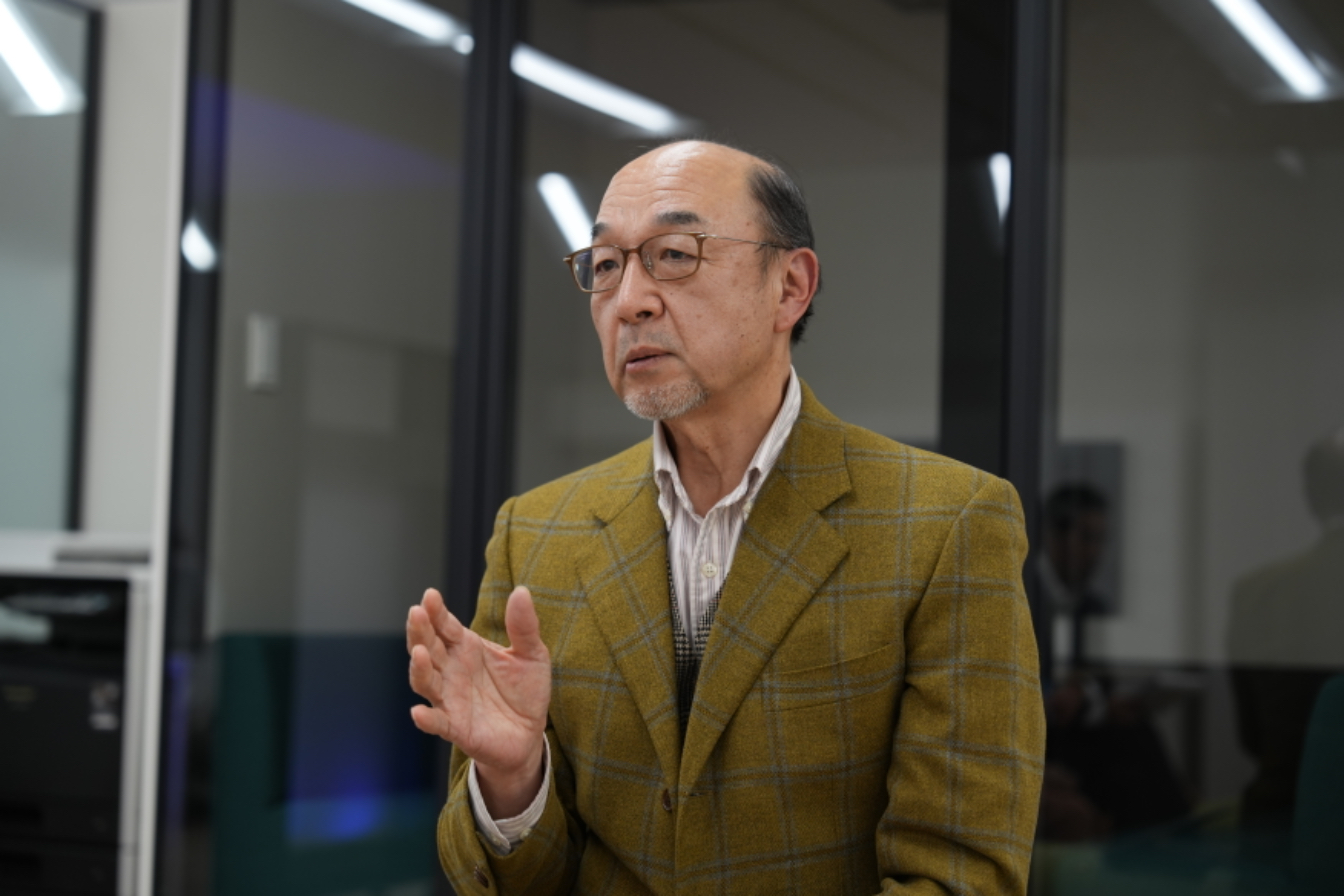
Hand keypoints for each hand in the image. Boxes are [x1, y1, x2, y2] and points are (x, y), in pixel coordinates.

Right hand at [408, 586, 550, 815]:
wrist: (530, 734)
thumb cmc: (525, 691)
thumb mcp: (532, 654)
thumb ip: (524, 626)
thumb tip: (521, 591)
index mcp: (467, 648)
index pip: (446, 626)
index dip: (436, 611)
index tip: (430, 595)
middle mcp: (452, 671)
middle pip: (428, 648)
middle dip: (420, 631)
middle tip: (416, 613)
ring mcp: (450, 699)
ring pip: (426, 682)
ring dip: (420, 668)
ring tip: (420, 653)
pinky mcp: (456, 728)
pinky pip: (438, 723)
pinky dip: (427, 719)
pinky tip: (418, 713)